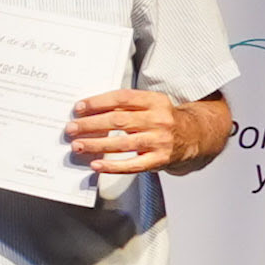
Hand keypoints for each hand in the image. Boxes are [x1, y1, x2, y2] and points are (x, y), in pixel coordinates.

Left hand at [66, 88, 188, 178]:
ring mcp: (160, 141)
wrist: (193, 135)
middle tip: (71, 128)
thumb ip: (126, 106)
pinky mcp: (160, 159)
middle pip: (119, 120)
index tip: (79, 107)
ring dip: (96, 144)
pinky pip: (133, 164)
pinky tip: (97, 165)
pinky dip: (112, 166)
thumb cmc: (163, 119)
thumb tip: (90, 110)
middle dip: (91, 125)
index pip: (122, 98)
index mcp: (155, 101)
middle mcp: (159, 120)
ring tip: (78, 145)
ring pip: (122, 143)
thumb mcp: (150, 105)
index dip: (98, 102)